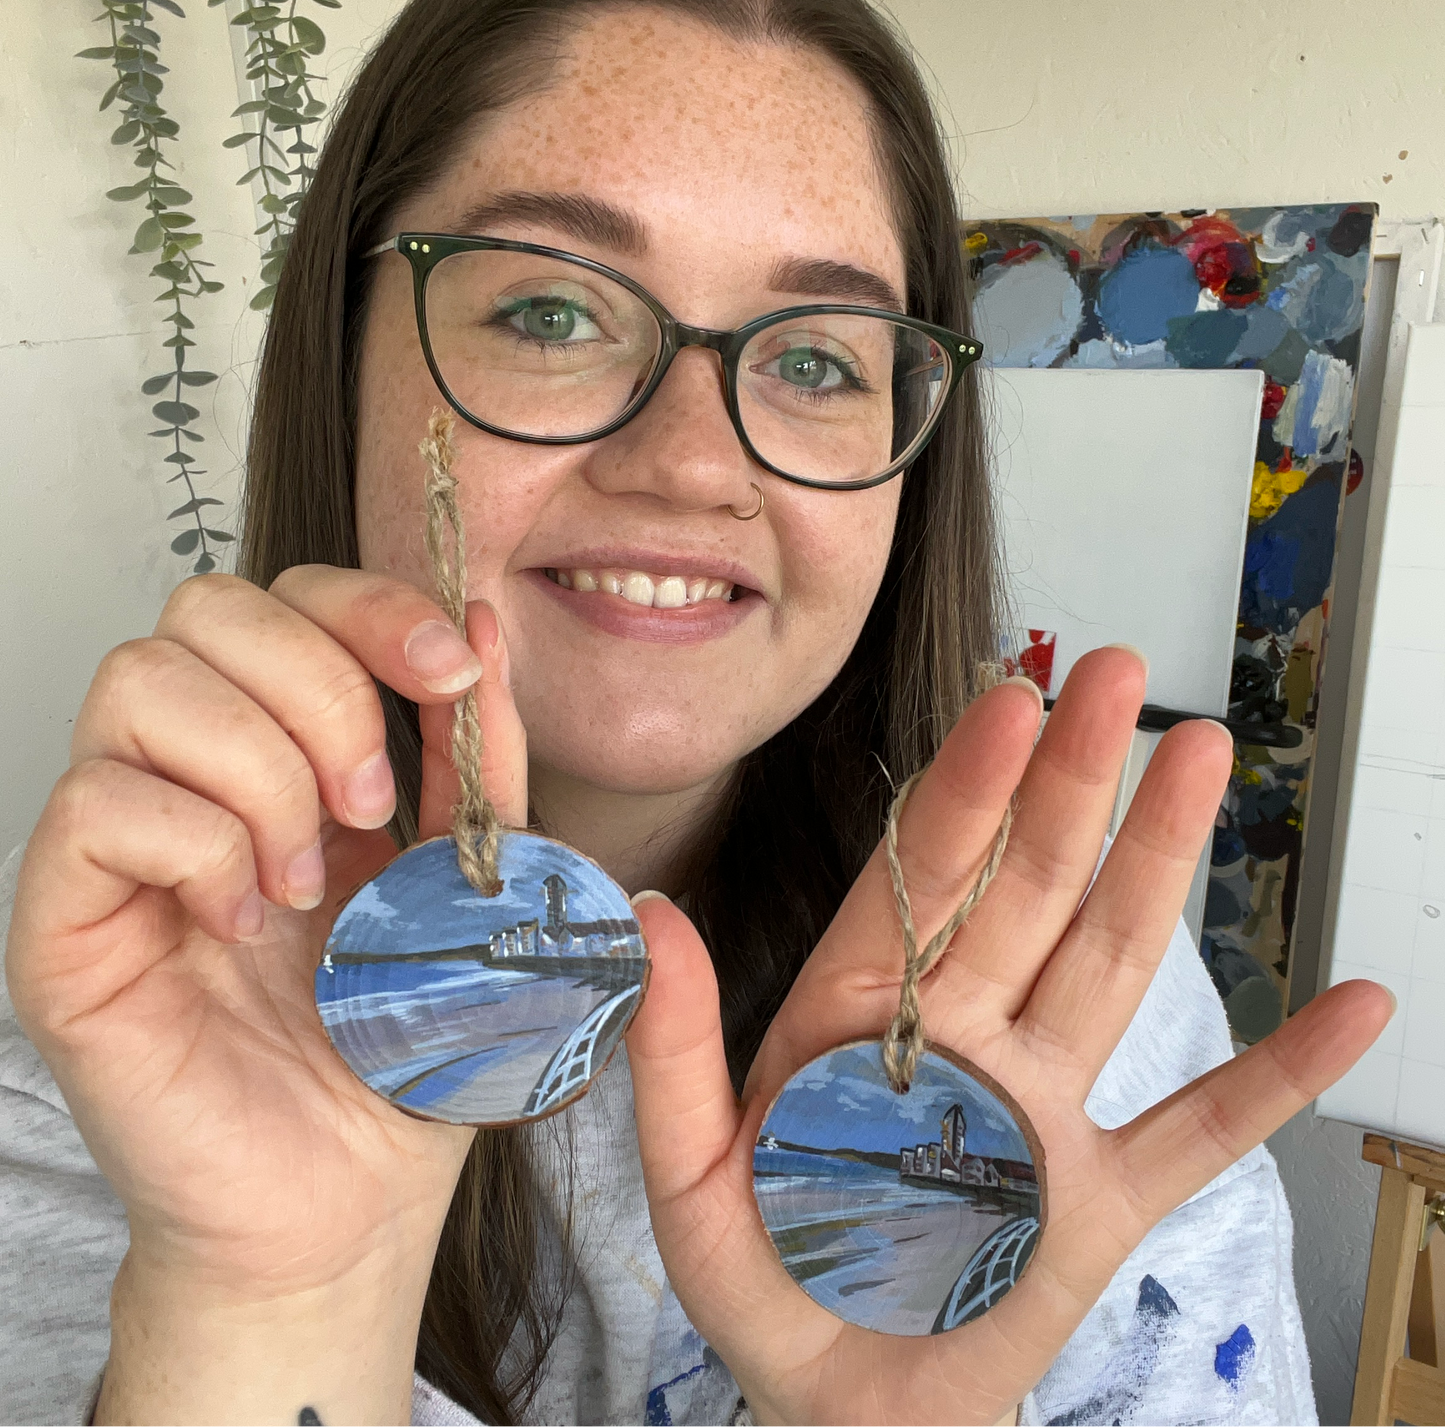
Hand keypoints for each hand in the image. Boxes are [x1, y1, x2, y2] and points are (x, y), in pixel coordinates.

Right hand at [5, 569, 523, 1422]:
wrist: (346, 1195)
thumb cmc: (401, 1044)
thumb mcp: (470, 881)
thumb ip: (476, 761)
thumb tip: (481, 628)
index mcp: (289, 753)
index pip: (289, 599)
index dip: (370, 607)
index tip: (450, 672)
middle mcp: (192, 776)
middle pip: (206, 609)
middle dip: (319, 686)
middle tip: (373, 804)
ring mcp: (121, 842)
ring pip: (142, 684)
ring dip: (262, 770)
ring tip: (312, 881)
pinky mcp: (67, 921)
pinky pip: (98, 805)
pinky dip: (201, 847)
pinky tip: (248, 923)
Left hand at [626, 647, 1390, 1426]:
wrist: (845, 1406)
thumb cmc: (764, 1287)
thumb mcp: (689, 1178)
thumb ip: (676, 1050)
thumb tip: (654, 917)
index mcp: (860, 1016)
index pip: (919, 878)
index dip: (964, 788)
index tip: (1007, 702)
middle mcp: (962, 1036)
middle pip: (1026, 886)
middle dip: (1068, 780)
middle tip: (1116, 675)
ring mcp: (1046, 1106)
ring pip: (1109, 960)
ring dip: (1159, 860)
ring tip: (1201, 756)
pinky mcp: (1107, 1197)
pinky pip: (1206, 1127)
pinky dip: (1279, 1075)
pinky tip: (1353, 1007)